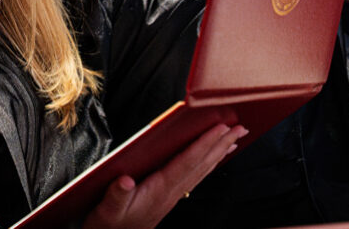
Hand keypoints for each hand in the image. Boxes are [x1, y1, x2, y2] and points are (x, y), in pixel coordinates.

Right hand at [82, 124, 247, 228]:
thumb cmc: (109, 224)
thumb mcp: (107, 210)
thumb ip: (116, 195)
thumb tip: (125, 181)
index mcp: (159, 190)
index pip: (188, 162)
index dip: (204, 143)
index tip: (220, 128)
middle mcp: (171, 192)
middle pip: (202, 164)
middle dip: (221, 144)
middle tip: (240, 128)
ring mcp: (173, 195)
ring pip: (202, 170)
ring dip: (219, 153)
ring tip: (234, 140)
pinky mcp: (170, 196)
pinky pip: (195, 176)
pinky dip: (207, 163)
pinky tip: (212, 158)